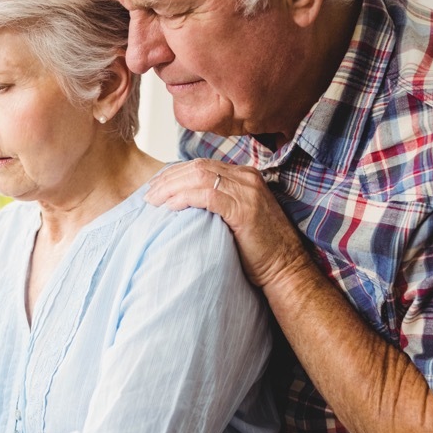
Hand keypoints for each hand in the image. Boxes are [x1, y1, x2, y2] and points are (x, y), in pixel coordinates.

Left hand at [146, 160, 309, 288]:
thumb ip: (216, 203)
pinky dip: (184, 198)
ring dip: (171, 188)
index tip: (154, 188)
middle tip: (148, 195)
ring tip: (153, 202)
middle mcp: (246, 177)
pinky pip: (207, 195)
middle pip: (196, 167)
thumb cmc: (257, 249)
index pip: (201, 165)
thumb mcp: (235, 217)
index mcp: (244, 176)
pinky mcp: (244, 209)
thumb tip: (180, 204)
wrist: (285, 267)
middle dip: (168, 180)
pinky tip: (170, 208)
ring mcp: (247, 191)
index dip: (174, 174)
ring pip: (198, 177)